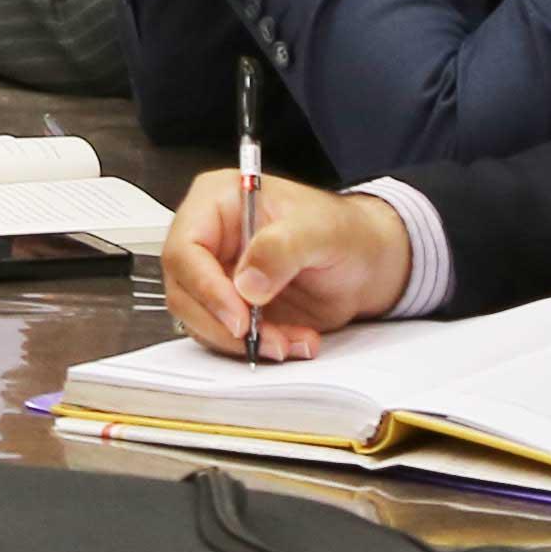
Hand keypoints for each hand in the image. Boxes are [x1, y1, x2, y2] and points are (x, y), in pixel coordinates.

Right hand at [162, 169, 416, 357]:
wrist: (366, 263)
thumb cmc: (343, 231)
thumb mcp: (320, 229)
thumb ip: (283, 247)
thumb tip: (247, 283)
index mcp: (217, 202)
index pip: (185, 248)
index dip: (205, 286)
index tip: (239, 317)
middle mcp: (209, 240)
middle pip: (184, 290)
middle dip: (222, 324)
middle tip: (260, 339)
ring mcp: (217, 276)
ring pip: (201, 321)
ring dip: (243, 342)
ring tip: (290, 341)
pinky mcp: (232, 309)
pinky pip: (226, 338)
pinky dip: (258, 348)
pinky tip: (294, 341)